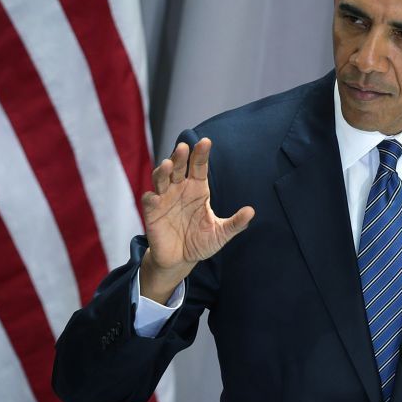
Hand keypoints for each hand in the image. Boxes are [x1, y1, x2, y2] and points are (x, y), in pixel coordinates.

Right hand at [139, 138, 254, 302]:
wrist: (181, 260)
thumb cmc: (201, 242)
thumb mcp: (221, 233)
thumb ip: (235, 223)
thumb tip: (251, 212)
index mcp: (198, 189)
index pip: (199, 166)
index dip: (201, 154)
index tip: (206, 142)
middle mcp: (180, 189)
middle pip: (179, 167)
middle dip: (180, 156)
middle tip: (183, 147)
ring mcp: (165, 199)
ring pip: (161, 178)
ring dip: (163, 171)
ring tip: (167, 165)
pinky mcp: (152, 213)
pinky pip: (149, 201)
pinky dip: (150, 197)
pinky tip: (155, 196)